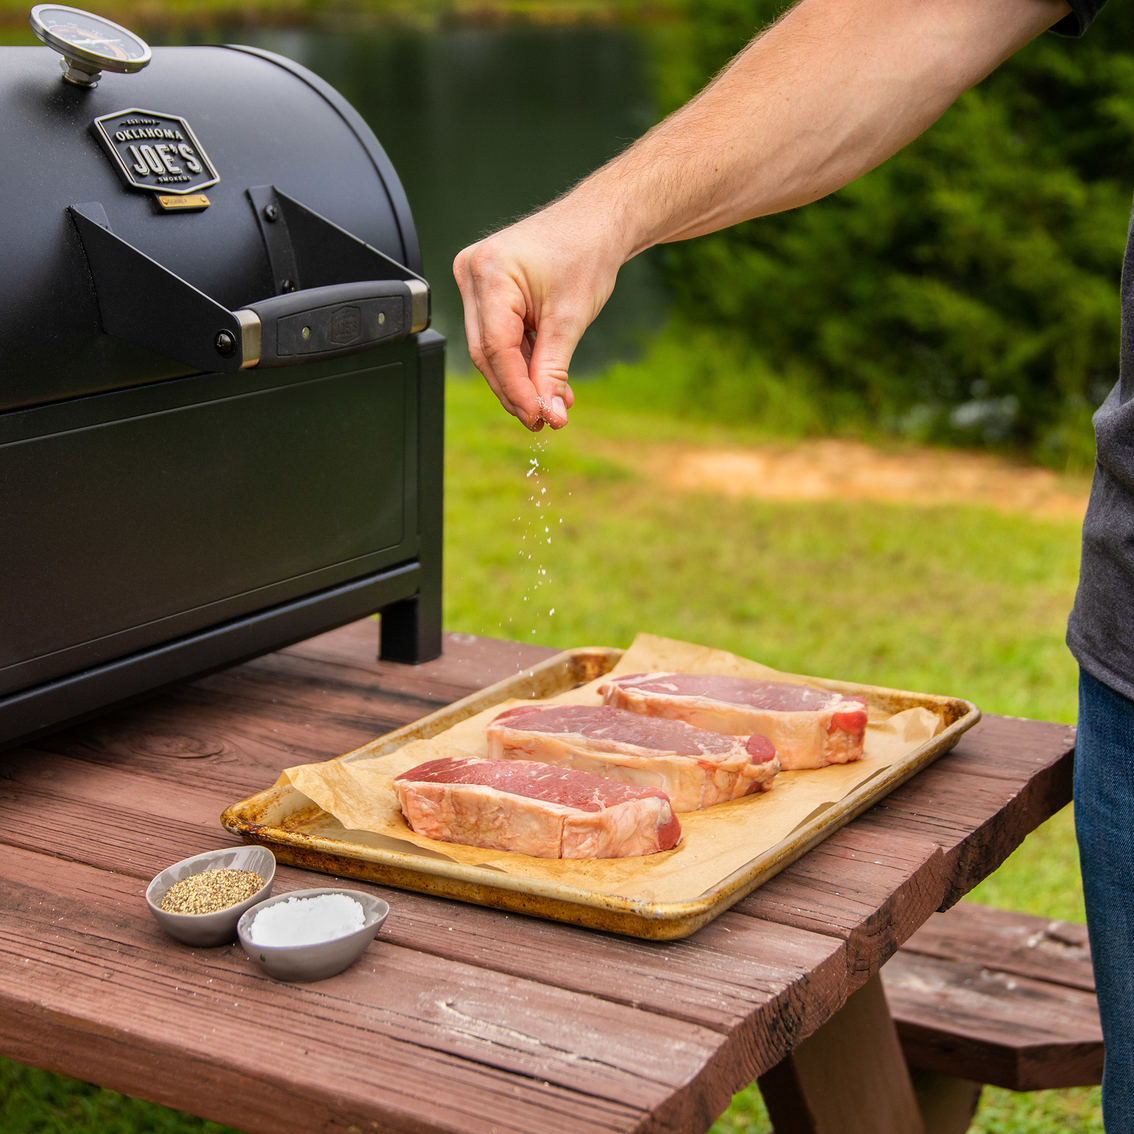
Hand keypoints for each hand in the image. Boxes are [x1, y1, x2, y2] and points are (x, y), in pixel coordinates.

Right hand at [454, 198, 624, 430]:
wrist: (596, 221)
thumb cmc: (586, 252)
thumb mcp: (571, 318)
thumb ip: (553, 370)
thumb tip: (548, 414)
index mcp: (490, 272)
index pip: (494, 348)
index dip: (516, 390)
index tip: (538, 418)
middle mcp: (473, 274)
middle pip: (487, 352)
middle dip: (517, 391)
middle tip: (544, 419)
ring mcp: (476, 282)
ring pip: (491, 349)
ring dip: (522, 380)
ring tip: (554, 403)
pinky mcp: (487, 291)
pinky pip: (499, 336)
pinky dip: (523, 361)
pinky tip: (547, 382)